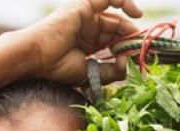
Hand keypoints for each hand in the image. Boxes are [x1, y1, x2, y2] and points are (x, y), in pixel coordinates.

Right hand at [20, 0, 142, 84]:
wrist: (35, 59)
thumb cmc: (56, 68)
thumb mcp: (90, 73)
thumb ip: (110, 71)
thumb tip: (127, 61)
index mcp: (88, 44)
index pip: (114, 42)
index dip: (129, 48)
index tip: (142, 58)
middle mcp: (87, 28)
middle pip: (117, 30)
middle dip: (132, 39)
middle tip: (144, 50)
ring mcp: (85, 16)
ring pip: (115, 16)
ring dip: (129, 26)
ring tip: (139, 37)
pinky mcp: (82, 6)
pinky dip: (123, 1)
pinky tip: (136, 13)